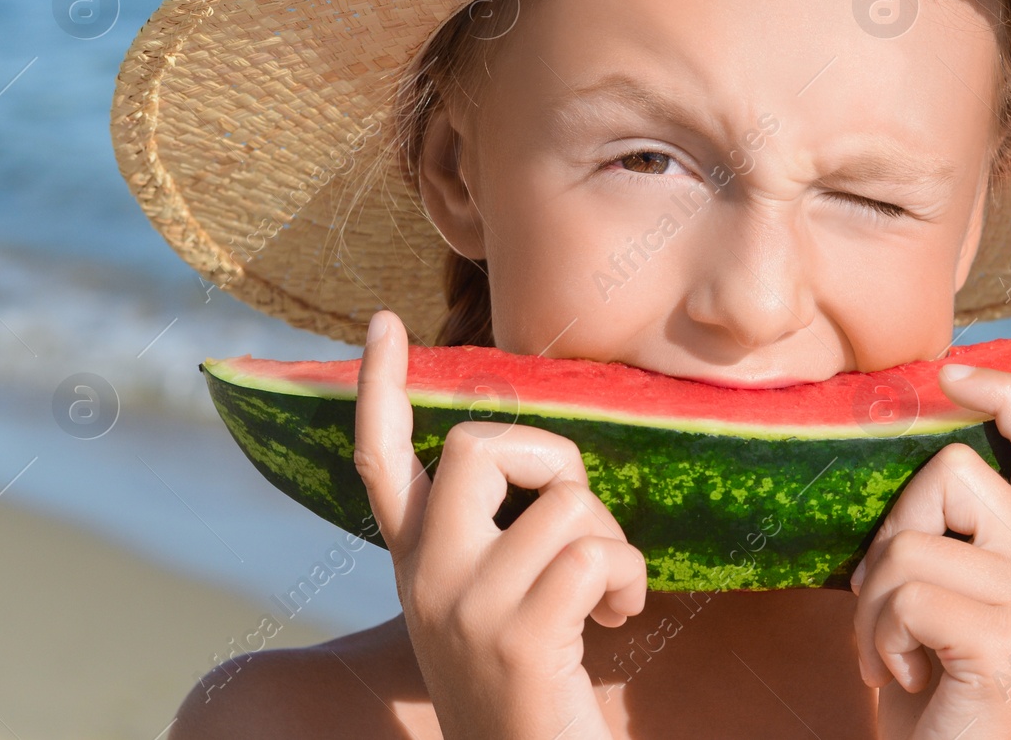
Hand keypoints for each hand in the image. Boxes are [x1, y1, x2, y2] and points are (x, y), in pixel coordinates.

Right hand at [354, 310, 646, 739]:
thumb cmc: (527, 688)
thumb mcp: (487, 605)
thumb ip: (493, 538)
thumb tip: (549, 466)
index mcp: (415, 564)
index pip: (380, 458)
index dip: (380, 387)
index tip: (384, 322)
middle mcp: (426, 577)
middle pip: (483, 445)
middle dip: (554, 458)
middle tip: (579, 516)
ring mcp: (466, 605)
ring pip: (565, 502)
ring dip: (613, 540)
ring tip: (609, 596)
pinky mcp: (519, 636)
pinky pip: (597, 553)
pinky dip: (630, 579)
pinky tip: (619, 619)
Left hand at [851, 364, 1010, 739]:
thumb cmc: (926, 686)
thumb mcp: (930, 590)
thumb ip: (935, 528)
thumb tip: (898, 439)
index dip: (1005, 390)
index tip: (951, 372)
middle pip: (949, 472)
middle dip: (892, 534)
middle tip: (893, 611)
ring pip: (912, 539)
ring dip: (873, 604)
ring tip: (896, 653)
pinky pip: (905, 595)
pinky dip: (878, 640)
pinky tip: (905, 678)